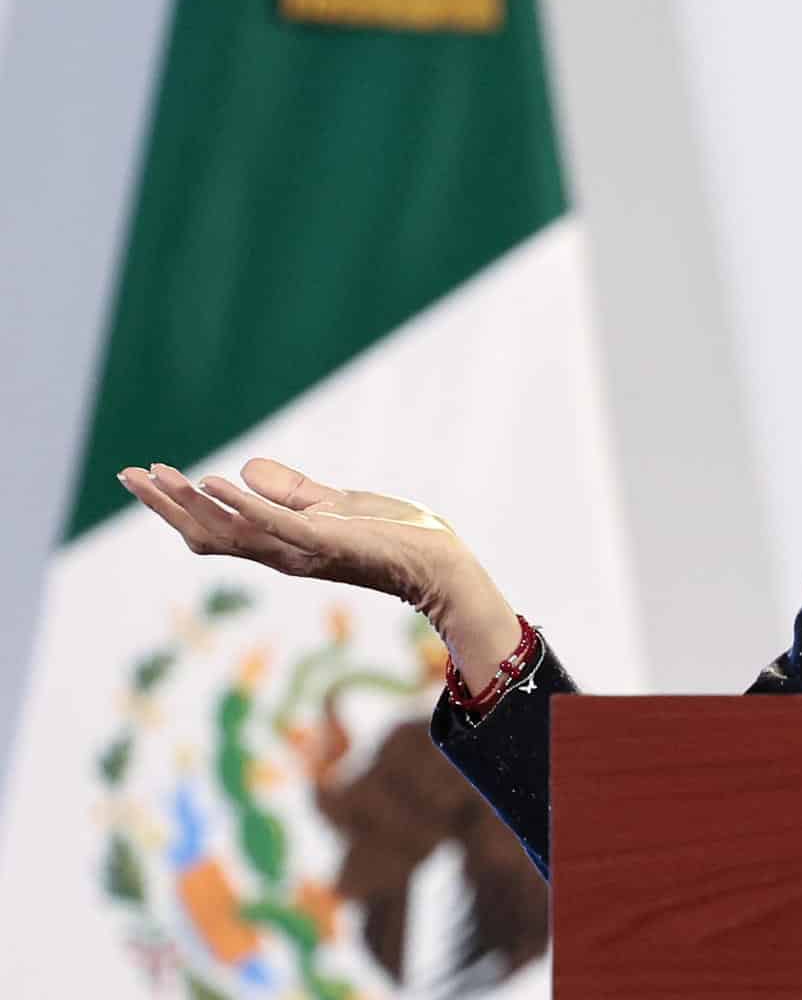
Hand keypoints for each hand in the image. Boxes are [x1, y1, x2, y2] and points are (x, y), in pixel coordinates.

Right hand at [118, 457, 522, 684]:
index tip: (144, 475)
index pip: (215, 528)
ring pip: (231, 532)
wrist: (442, 563)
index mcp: (281, 545)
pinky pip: (278, 524)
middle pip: (208, 534)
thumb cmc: (394, 537)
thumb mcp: (335, 505)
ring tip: (155, 474)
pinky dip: (244, 504)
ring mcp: (304, 551)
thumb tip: (242, 468)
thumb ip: (291, 492)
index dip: (176, 506)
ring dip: (190, 503)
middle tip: (128, 474)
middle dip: (166, 505)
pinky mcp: (330, 541)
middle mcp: (283, 554)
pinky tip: (215, 480)